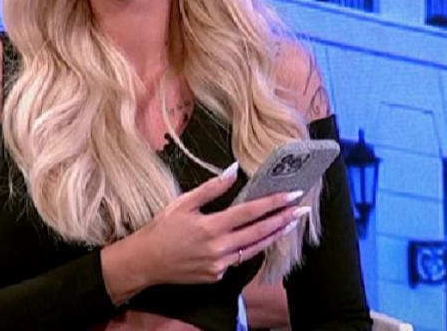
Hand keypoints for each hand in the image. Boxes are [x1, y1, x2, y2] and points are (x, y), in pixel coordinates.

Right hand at [103, 162, 307, 297]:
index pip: (250, 212)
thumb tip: (233, 170)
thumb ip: (211, 188)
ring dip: (274, 235)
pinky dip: (252, 247)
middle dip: (283, 219)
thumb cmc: (162, 229)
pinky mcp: (216, 276)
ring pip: (254, 248)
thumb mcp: (183, 203)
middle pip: (259, 232)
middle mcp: (218, 248)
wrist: (144, 263)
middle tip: (302, 209)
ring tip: (290, 223)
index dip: (273, 202)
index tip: (292, 194)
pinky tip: (262, 238)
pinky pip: (239, 260)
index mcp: (211, 226)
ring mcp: (219, 265)